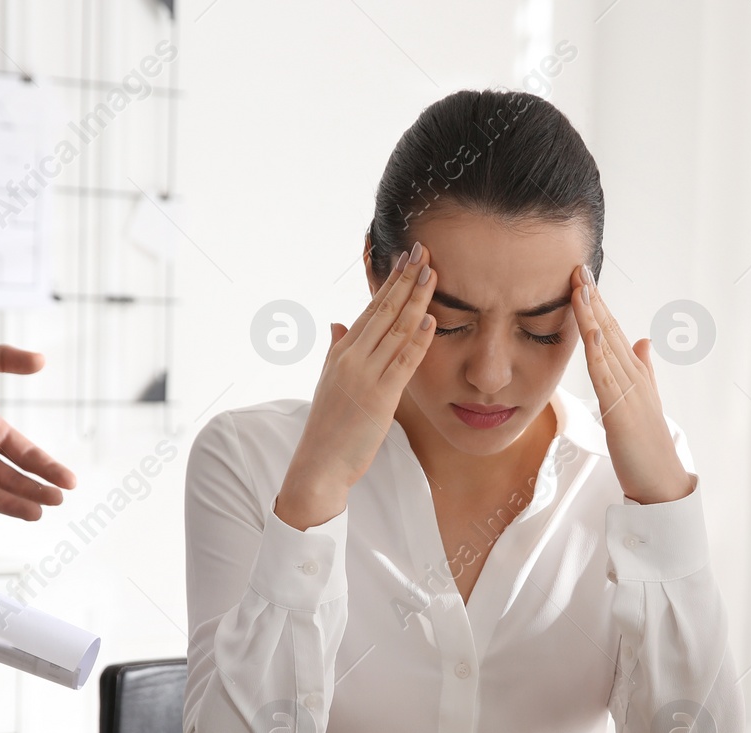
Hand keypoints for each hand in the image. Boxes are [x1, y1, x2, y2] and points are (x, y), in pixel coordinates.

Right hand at [274, 240, 438, 529]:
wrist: (318, 464)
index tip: (407, 259)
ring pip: (395, 330)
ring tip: (432, 273)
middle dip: (405, 280)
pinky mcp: (378, 397)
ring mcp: (364, 376)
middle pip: (384, 311)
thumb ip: (336, 349)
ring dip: (415, 300)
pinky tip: (430, 320)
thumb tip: (338, 322)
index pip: (371, 309)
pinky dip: (417, 340)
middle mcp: (351, 357)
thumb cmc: (328, 427)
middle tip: (423, 251)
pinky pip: (402, 363)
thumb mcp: (329, 381)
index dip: (390, 283)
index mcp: (342, 352)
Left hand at [570, 265, 692, 504]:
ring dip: (593, 316)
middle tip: (580, 269)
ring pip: (607, 346)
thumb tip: (643, 340)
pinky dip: (597, 351)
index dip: (599, 305)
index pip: (614, 332)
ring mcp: (629, 391)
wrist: (662, 480)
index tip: (584, 279)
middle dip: (595, 299)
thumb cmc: (648, 446)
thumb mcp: (645, 401)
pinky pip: (606, 376)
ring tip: (581, 287)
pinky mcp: (620, 410)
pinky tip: (590, 330)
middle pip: (611, 331)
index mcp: (636, 374)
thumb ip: (644, 369)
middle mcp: (634, 376)